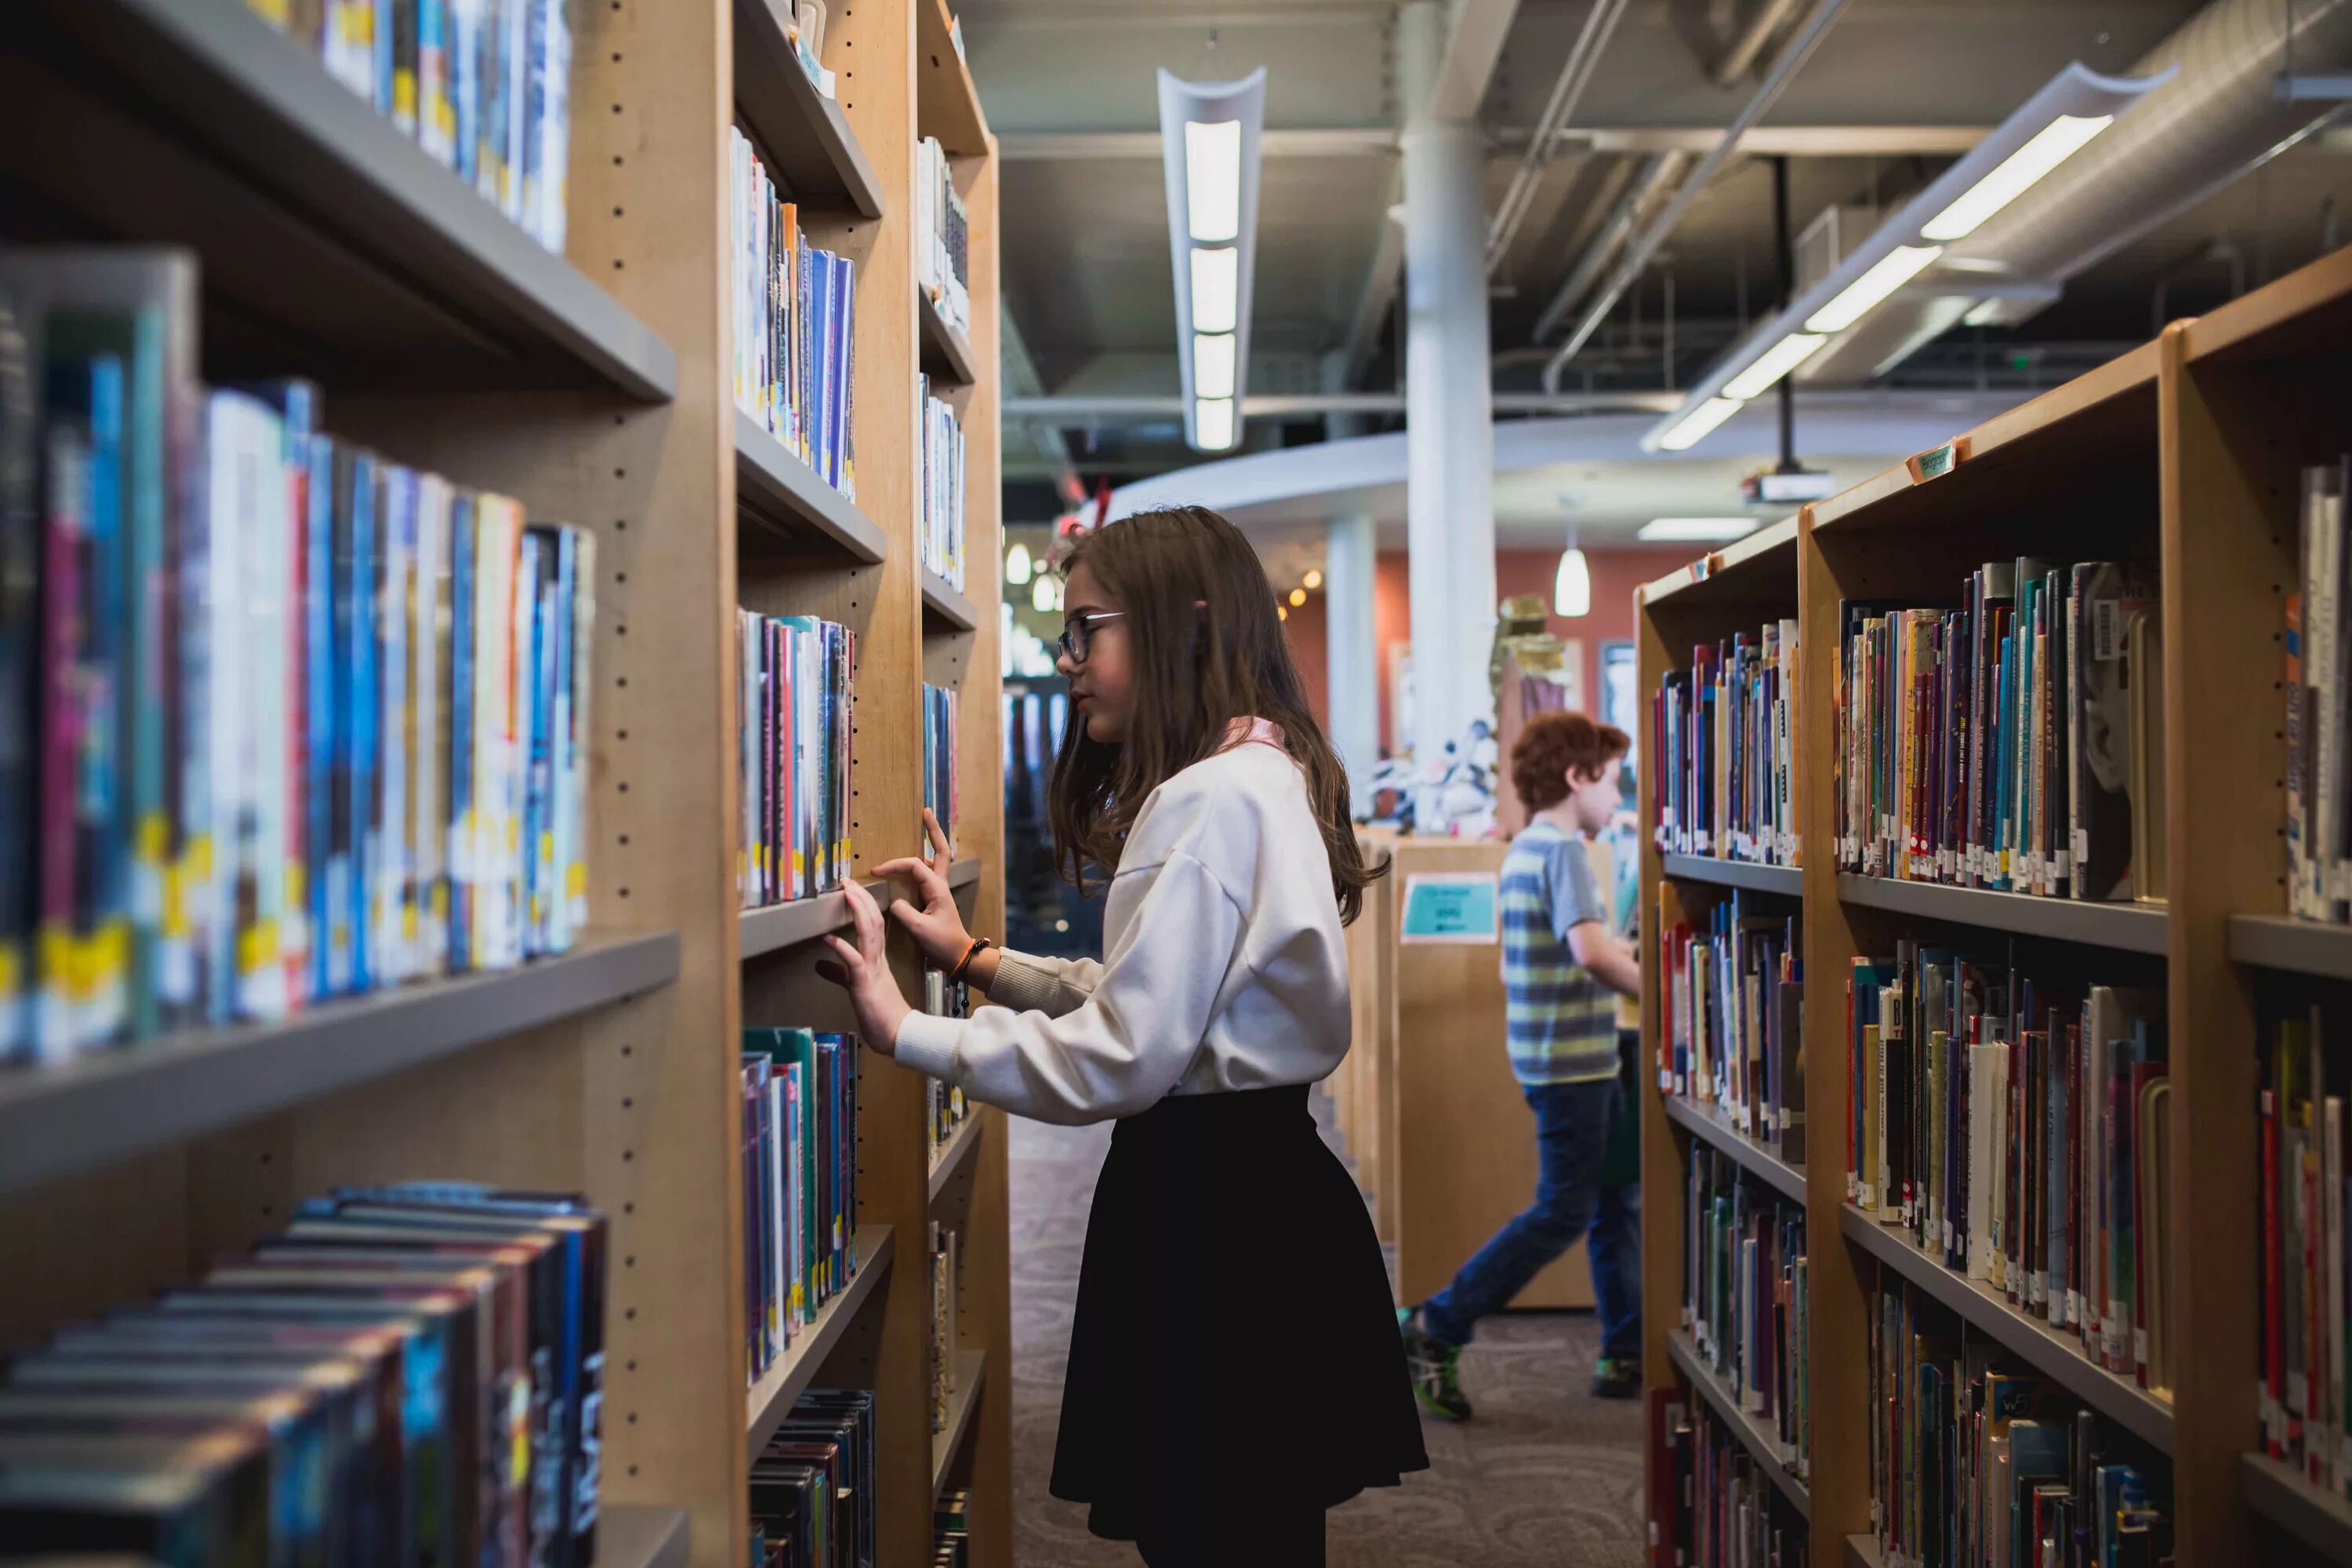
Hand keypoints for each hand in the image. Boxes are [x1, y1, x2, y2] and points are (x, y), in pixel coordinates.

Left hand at [817, 880, 909, 1055]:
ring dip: (858, 912)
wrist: (898, 1034)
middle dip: (860, 899)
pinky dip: (842, 948)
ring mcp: (873, 970)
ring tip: (847, 894)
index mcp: (877, 959)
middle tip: (848, 881)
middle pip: (873, 921)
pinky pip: (854, 963)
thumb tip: (819, 964)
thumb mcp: (855, 987)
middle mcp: (877, 959)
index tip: (852, 888)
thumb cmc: (880, 1013)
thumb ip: (839, 973)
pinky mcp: (865, 985)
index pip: (874, 924)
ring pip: (869, 934)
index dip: (863, 904)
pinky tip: (829, 938)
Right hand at [874, 809, 969, 971]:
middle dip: (933, 830)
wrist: (958, 957)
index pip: (914, 865)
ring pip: (936, 859)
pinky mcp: (936, 899)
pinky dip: (922, 862)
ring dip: (931, 843)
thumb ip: (903, 912)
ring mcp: (939, 891)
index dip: (893, 865)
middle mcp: (940, 885)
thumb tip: (894, 900)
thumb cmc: (942, 944)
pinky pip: (929, 874)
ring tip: (924, 827)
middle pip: (940, 850)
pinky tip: (912, 863)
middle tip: (926, 811)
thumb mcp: (919, 930)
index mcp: (937, 889)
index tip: (876, 872)